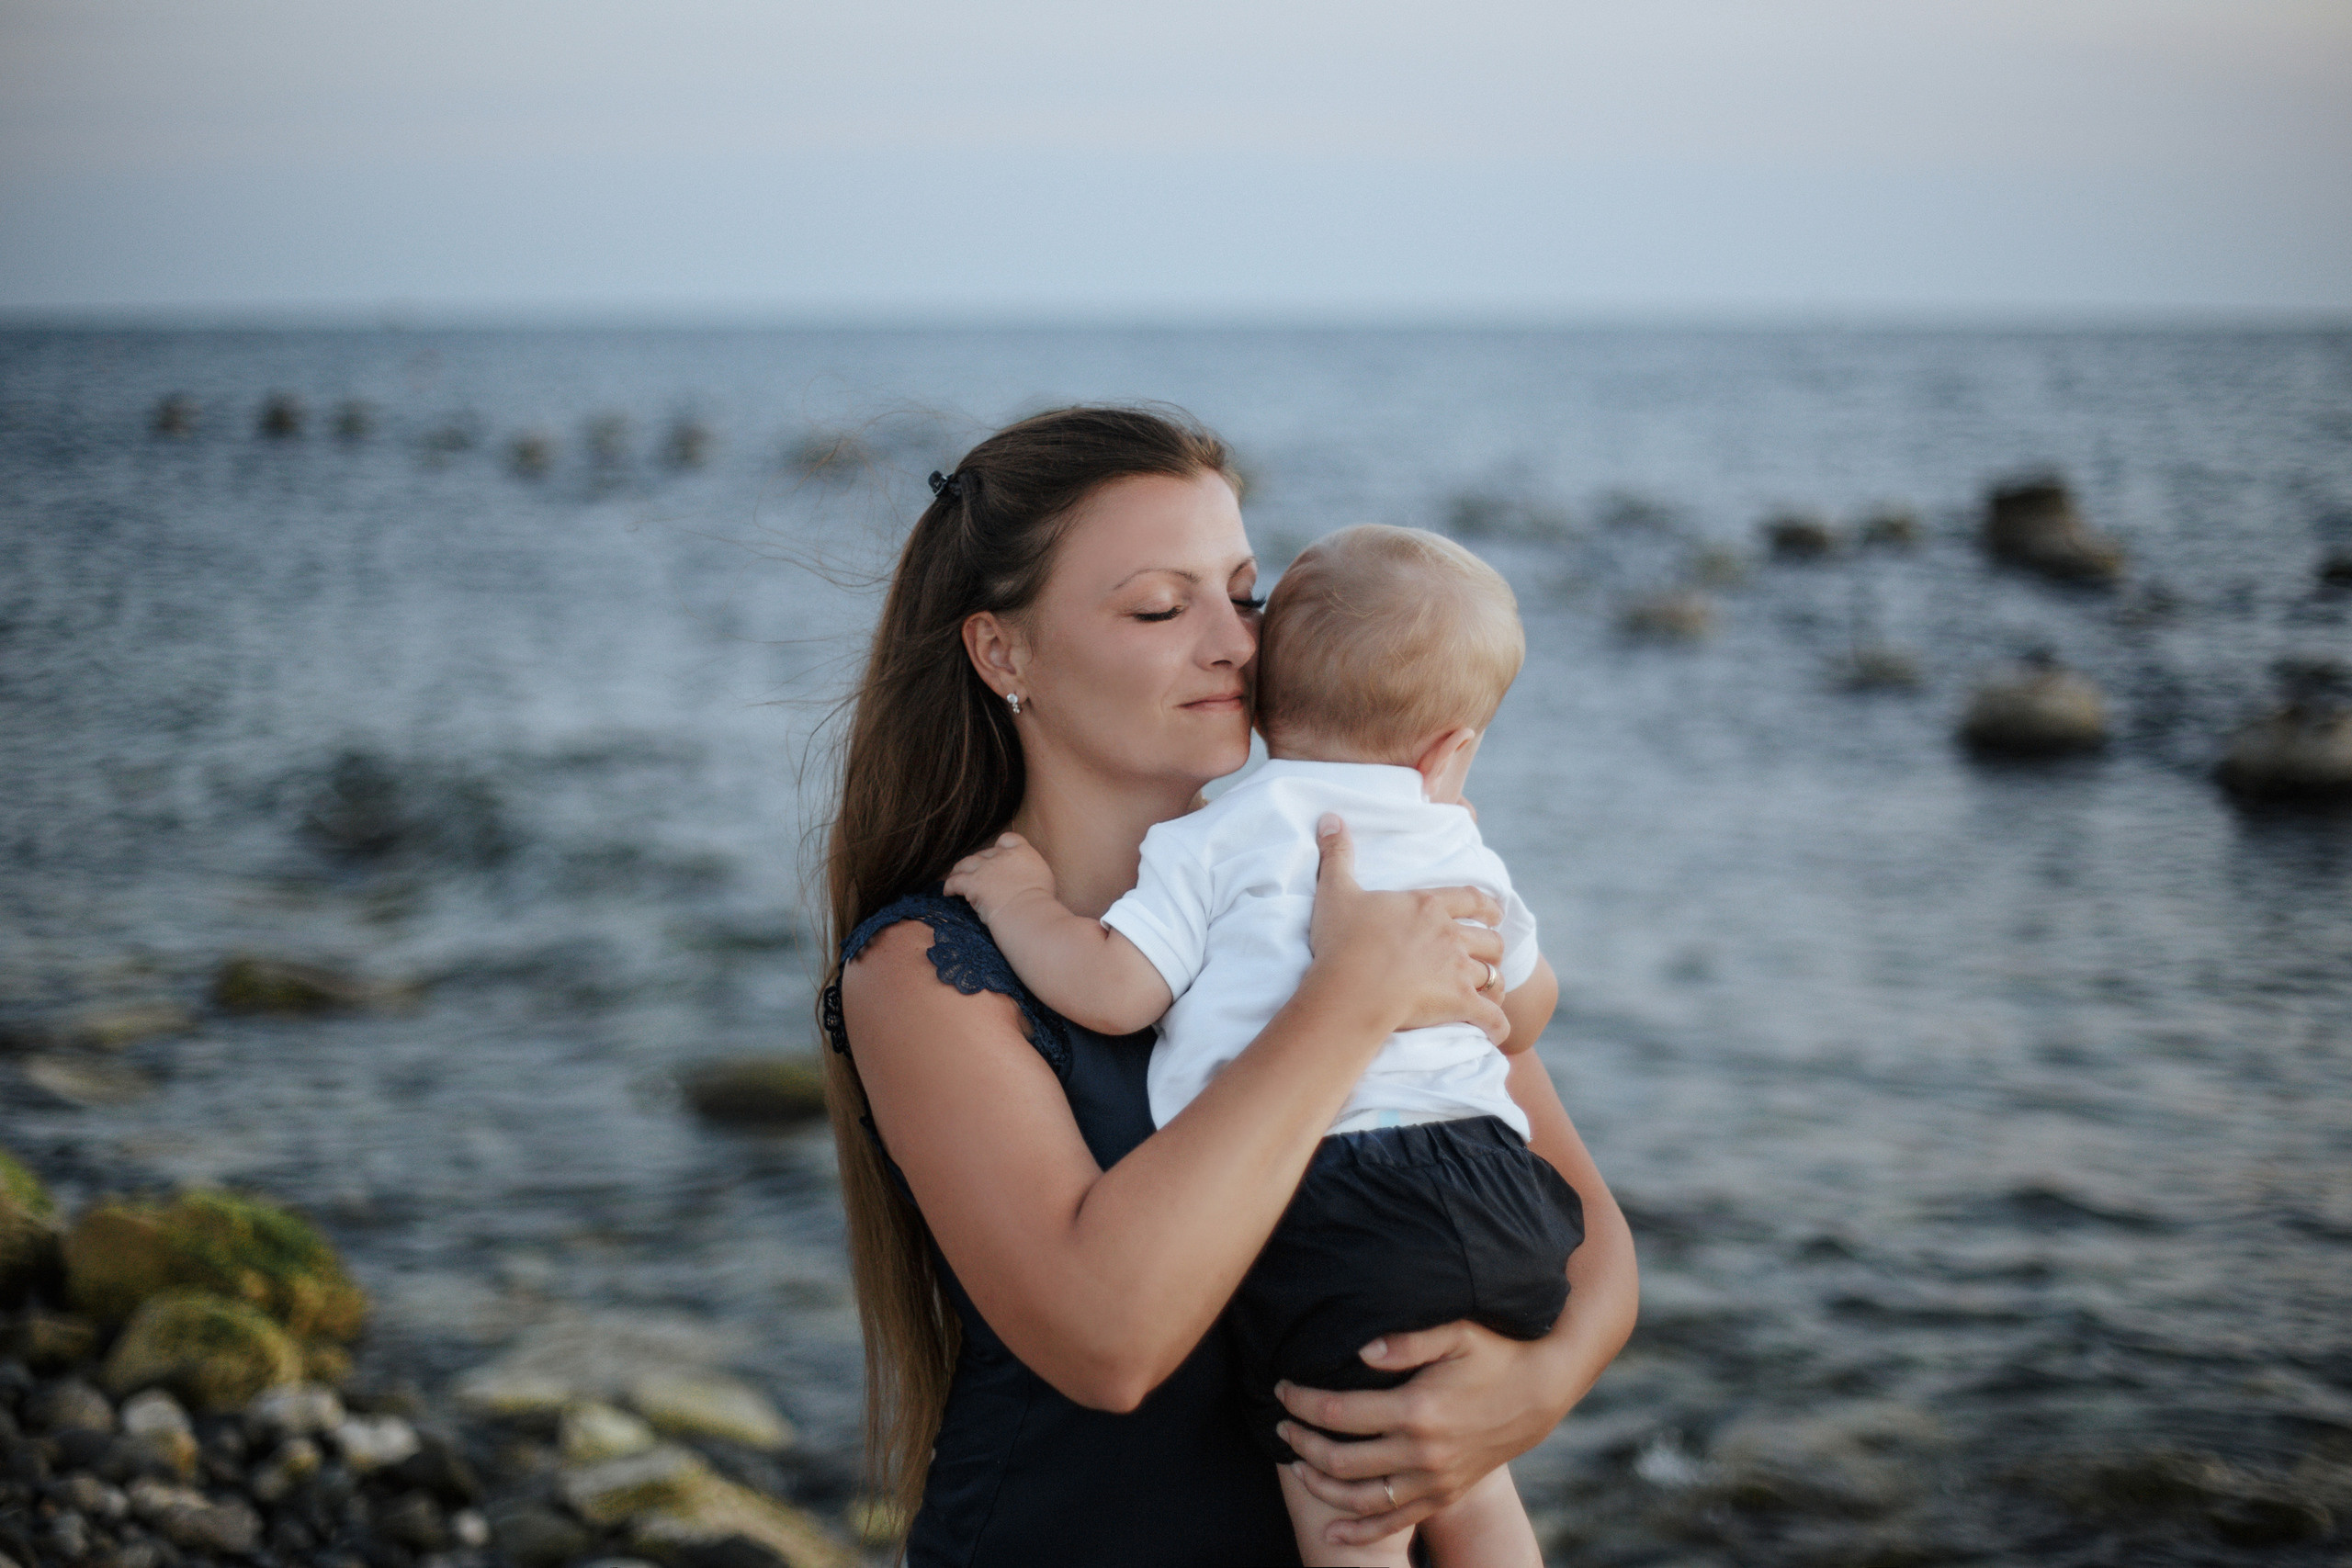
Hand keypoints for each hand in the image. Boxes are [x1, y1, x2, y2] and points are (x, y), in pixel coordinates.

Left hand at [943, 833, 1056, 924]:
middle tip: (976, 873)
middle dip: (979, 862)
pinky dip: (950, 886)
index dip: (1000, 847)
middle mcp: (1003, 856)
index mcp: (1023, 853)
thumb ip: (1030, 873)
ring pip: (966, 863)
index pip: (1008, 839)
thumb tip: (1022, 880)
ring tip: (956, 876)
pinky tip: (948, 892)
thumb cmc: (1041, 903)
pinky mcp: (972, 883)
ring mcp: (986, 868)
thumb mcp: (1043, 880)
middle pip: (985, 853)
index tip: (997, 855)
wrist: (1028, 911)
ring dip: (960, 869)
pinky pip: (955, 882)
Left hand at [1274, 1322, 1571, 1546]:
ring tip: (1296, 1465)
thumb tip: (1359, 1351)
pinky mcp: (1445, 1495)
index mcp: (1416, 1409)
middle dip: (1301, 1442)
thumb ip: (1405, 1340)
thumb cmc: (1496, 1351)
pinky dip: (1360, 1532)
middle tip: (1280, 1425)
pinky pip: (1396, 1523)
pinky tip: (1332, 1533)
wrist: (1542, 1391)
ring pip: (1361, 1499)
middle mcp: (1422, 1453)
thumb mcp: (1455, 1332)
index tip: (1281, 1388)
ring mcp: (1434, 1480)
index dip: (1302, 1402)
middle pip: (1341, 1460)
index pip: (1338, 1412)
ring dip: (1321, 1486)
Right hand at [1307, 815, 1508, 1043]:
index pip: (1471, 898)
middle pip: (1489, 938)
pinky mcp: (1460, 1004)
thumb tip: (1330, 816)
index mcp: (1428, 906)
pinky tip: (1494, 1032)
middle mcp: (1450, 935)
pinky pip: (1492, 1017)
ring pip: (1493, 973)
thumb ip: (1337, 854)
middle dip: (1492, 944)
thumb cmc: (1343, 942)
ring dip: (1492, 981)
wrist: (1351, 989)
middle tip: (1490, 950)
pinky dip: (1496, 1026)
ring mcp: (1458, 970)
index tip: (1493, 910)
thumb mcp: (1336, 892)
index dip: (1486, 904)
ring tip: (1488, 989)